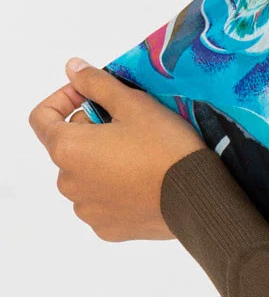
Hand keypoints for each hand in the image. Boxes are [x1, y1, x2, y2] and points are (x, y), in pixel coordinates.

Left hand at [28, 59, 205, 241]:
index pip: (42, 118)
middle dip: (90, 132)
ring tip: (138, 157)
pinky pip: (101, 202)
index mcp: (67, 148)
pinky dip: (114, 191)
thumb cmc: (166, 148)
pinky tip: (142, 184)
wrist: (199, 197)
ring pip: (84, 176)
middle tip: (127, 127)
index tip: (90, 96)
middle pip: (67, 147)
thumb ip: (96, 84)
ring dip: (101, 163)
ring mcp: (86, 209)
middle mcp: (68, 182)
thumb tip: (73, 68)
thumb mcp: (134, 105)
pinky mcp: (106, 228)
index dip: (63, 100)